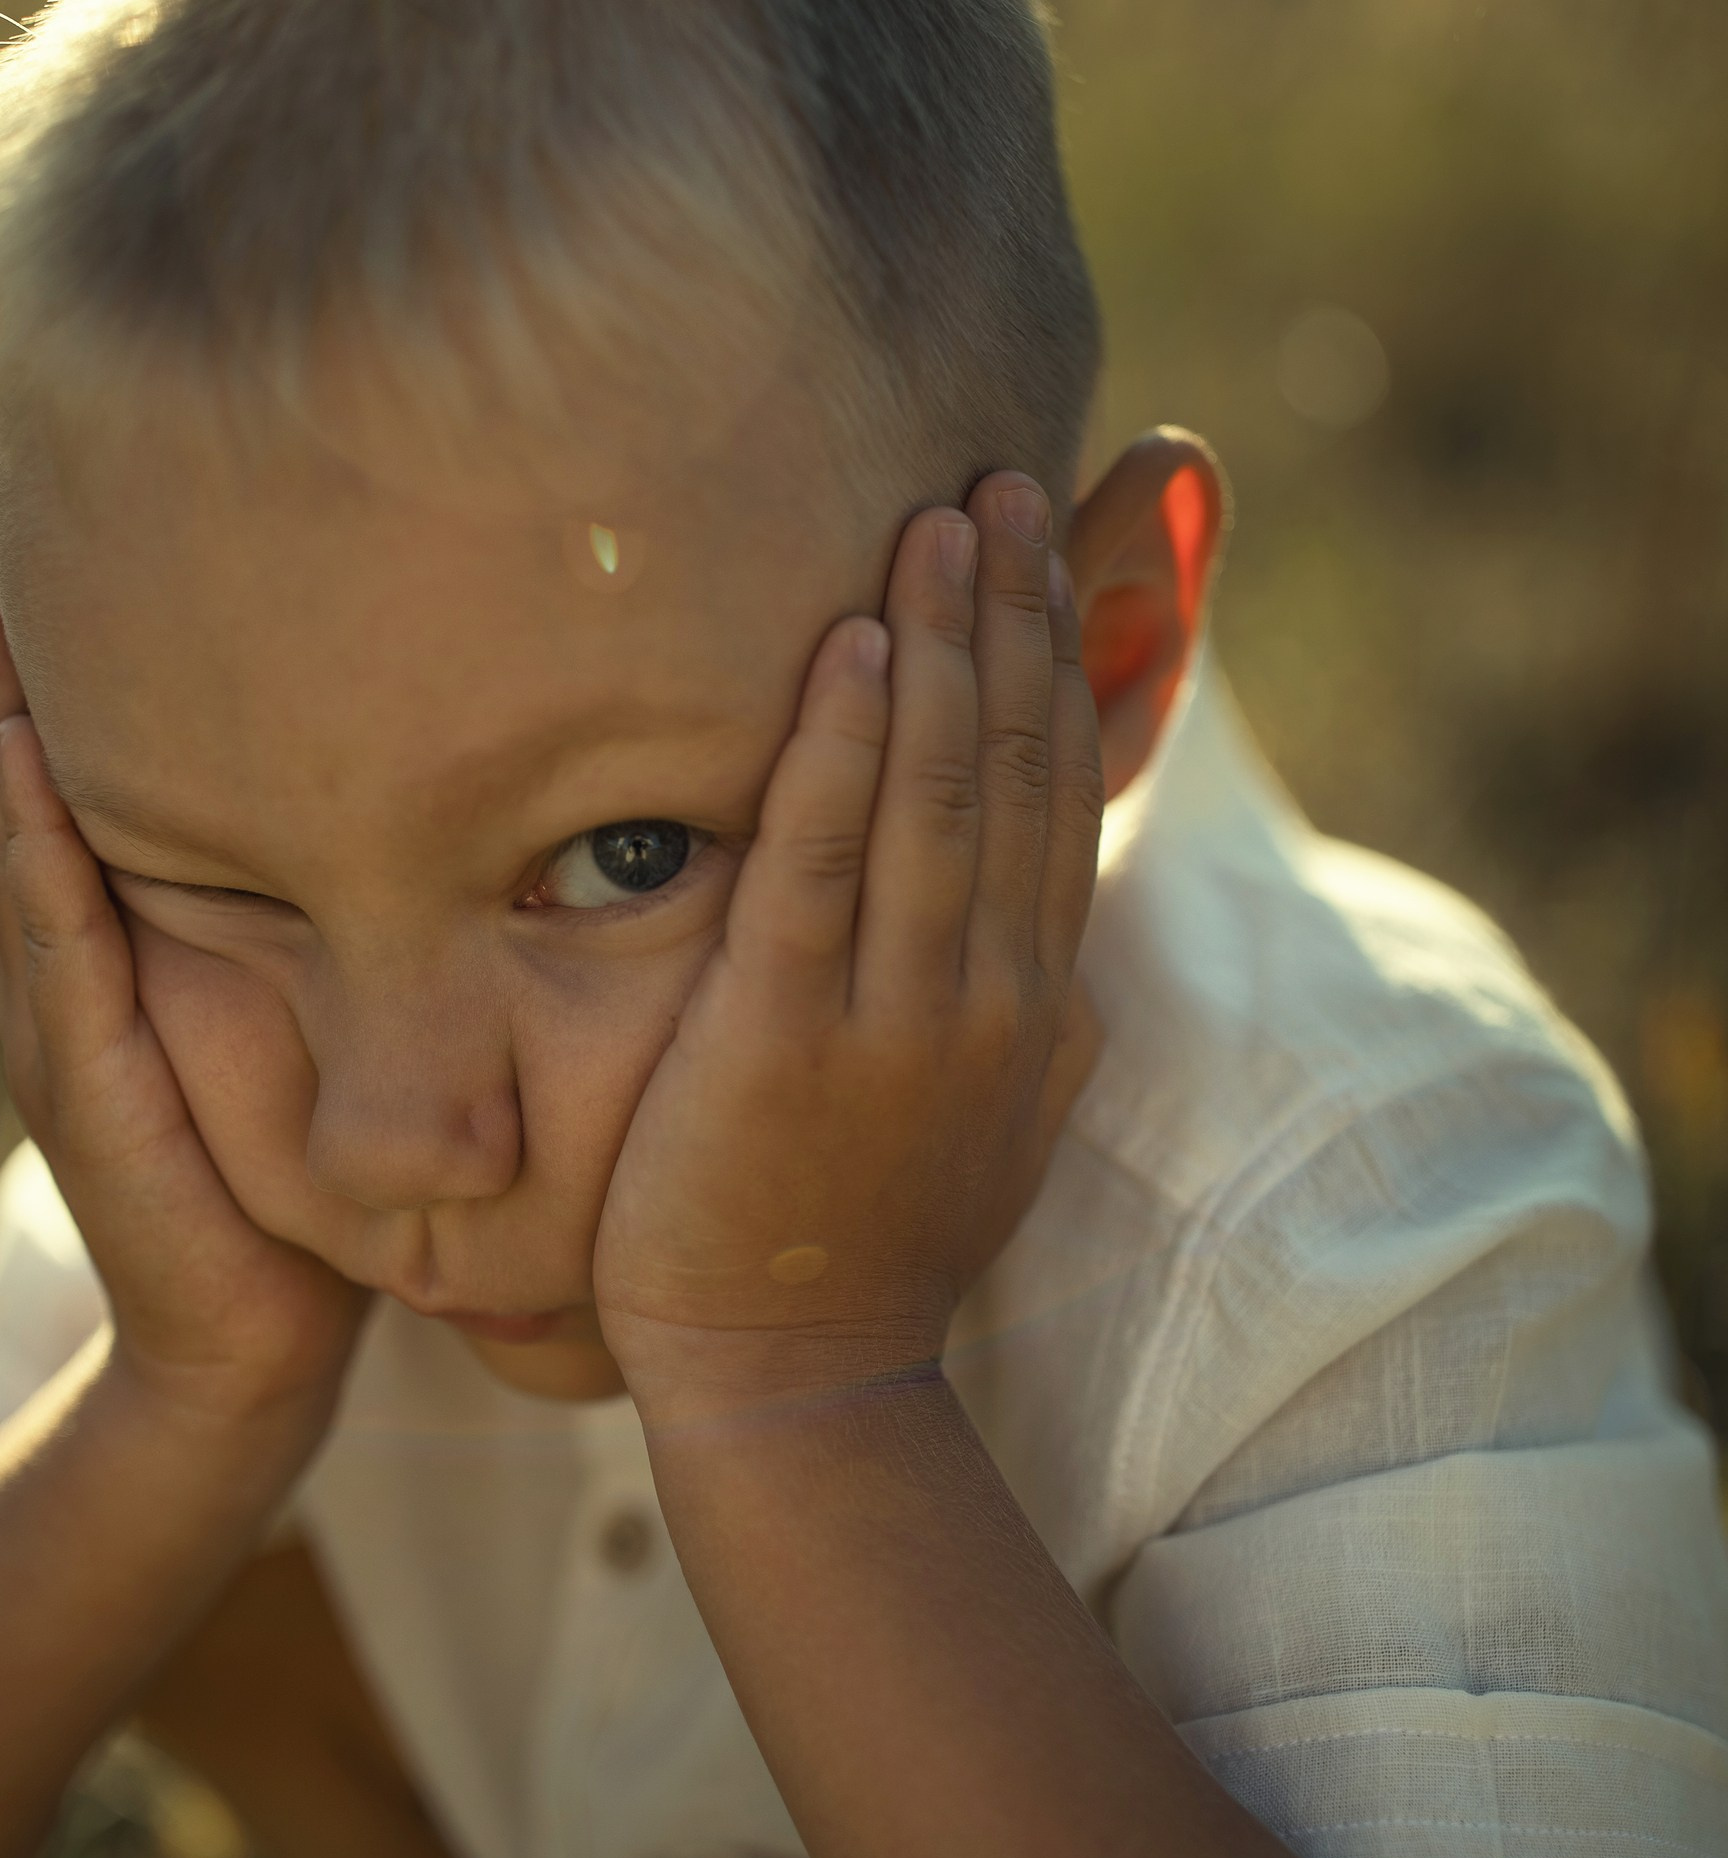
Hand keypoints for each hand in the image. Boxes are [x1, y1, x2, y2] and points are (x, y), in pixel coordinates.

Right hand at [0, 576, 365, 1427]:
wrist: (259, 1349)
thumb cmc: (305, 1185)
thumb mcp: (319, 1020)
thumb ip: (337, 925)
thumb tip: (443, 806)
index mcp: (128, 944)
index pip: (88, 780)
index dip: (73, 670)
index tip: (77, 542)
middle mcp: (75, 968)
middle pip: (26, 784)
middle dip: (11, 660)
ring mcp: (63, 1023)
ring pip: (19, 841)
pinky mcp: (84, 1083)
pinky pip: (61, 943)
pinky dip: (38, 847)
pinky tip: (30, 760)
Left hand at [594, 472, 1102, 1415]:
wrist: (796, 1380)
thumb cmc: (865, 1242)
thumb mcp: (983, 1115)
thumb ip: (1020, 1010)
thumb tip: (1055, 926)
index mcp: (1032, 999)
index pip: (1064, 791)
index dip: (1058, 656)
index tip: (1044, 539)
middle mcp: (992, 991)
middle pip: (1022, 764)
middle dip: (1016, 613)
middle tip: (999, 477)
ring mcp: (902, 1013)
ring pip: (947, 792)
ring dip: (951, 642)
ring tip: (943, 515)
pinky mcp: (793, 1034)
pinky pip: (831, 863)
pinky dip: (849, 747)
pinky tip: (858, 646)